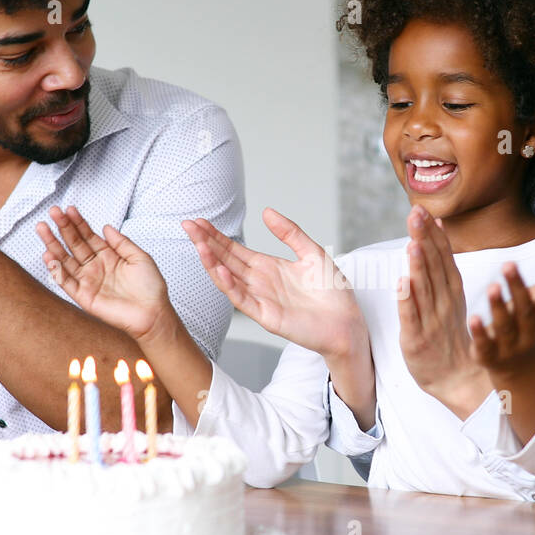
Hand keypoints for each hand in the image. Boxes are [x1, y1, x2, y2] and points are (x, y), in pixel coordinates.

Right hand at [37, 206, 172, 339]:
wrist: (153, 314)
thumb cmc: (151, 289)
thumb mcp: (140, 258)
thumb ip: (122, 242)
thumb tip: (106, 226)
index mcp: (109, 257)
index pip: (89, 236)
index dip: (79, 223)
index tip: (69, 209)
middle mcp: (96, 268)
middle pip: (74, 244)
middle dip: (63, 228)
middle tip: (53, 212)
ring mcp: (88, 282)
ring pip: (65, 260)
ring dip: (53, 245)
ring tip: (42, 228)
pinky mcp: (84, 297)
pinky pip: (66, 282)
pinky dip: (56, 271)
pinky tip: (48, 257)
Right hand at [181, 208, 367, 358]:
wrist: (346, 322)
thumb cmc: (333, 293)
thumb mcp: (312, 253)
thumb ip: (290, 233)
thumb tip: (266, 211)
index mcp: (268, 267)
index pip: (235, 249)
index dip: (217, 236)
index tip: (199, 221)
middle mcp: (259, 282)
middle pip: (226, 260)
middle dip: (206, 243)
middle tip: (188, 225)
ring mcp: (260, 299)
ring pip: (228, 279)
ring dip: (212, 262)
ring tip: (198, 244)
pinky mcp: (266, 315)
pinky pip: (243, 300)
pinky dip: (230, 286)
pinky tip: (220, 271)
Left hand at [397, 205, 490, 414]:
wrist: (459, 380)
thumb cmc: (452, 337)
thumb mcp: (451, 297)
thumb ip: (442, 264)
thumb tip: (437, 228)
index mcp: (452, 292)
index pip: (443, 257)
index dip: (433, 234)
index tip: (423, 210)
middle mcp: (443, 303)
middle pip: (434, 267)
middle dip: (425, 240)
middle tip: (416, 215)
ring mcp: (430, 322)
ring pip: (424, 290)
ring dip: (419, 266)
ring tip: (413, 243)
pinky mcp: (416, 341)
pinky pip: (411, 318)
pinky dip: (407, 301)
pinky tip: (402, 283)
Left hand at [468, 264, 534, 372]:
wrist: (515, 367)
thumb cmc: (524, 325)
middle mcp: (527, 335)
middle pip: (525, 312)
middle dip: (518, 289)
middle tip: (509, 264)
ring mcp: (508, 347)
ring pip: (504, 327)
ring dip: (498, 306)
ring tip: (493, 286)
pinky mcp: (488, 356)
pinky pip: (484, 345)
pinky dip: (479, 332)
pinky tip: (473, 318)